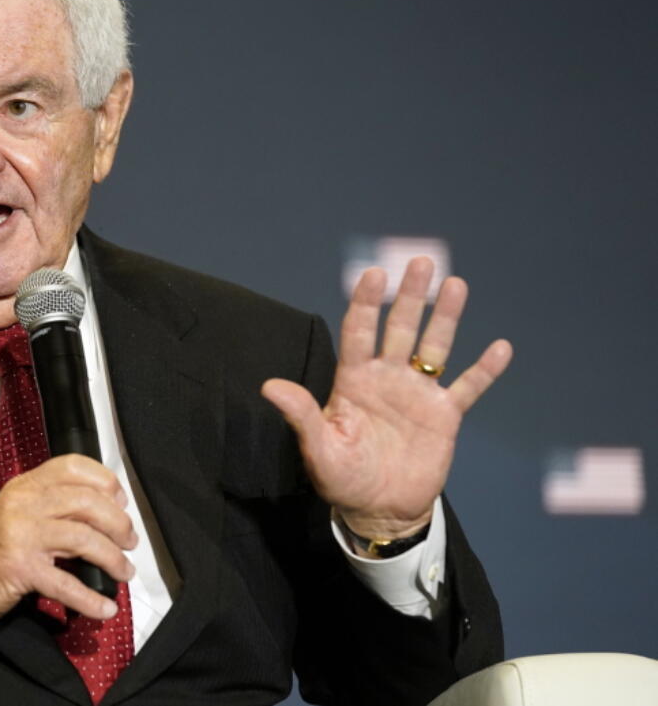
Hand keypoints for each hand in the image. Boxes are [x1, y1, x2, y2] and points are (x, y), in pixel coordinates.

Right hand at [0, 454, 136, 664]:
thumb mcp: (12, 515)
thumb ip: (46, 508)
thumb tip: (98, 516)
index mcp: (23, 486)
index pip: (72, 466)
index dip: (105, 481)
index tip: (121, 501)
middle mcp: (23, 503)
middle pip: (87, 502)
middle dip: (118, 523)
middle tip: (130, 541)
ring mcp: (20, 534)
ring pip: (83, 537)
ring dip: (112, 558)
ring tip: (124, 571)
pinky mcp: (18, 568)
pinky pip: (66, 584)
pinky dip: (90, 599)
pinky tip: (104, 608)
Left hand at [261, 257, 511, 540]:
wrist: (379, 510)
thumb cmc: (341, 478)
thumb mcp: (318, 448)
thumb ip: (301, 414)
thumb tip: (269, 386)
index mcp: (353, 380)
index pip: (359, 332)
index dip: (365, 303)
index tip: (372, 274)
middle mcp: (387, 379)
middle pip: (399, 328)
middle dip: (409, 296)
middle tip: (420, 261)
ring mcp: (417, 394)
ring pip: (434, 347)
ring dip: (445, 317)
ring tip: (455, 284)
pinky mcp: (444, 417)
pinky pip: (468, 388)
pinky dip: (484, 370)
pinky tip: (501, 347)